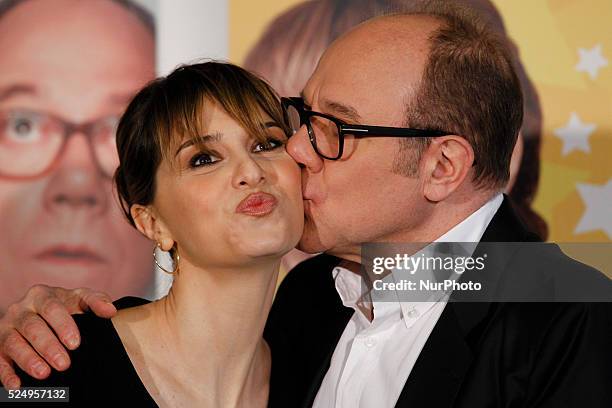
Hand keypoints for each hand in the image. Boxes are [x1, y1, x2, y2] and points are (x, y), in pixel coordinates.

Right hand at [0, 285, 116, 388]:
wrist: (37, 313)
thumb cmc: (65, 307)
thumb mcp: (80, 299)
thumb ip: (96, 301)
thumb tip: (111, 311)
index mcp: (42, 295)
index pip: (52, 308)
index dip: (63, 325)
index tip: (75, 344)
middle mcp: (21, 309)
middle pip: (32, 327)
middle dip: (48, 346)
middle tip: (64, 364)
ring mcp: (7, 327)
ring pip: (13, 342)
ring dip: (28, 359)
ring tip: (44, 373)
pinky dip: (5, 373)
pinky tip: (17, 386)